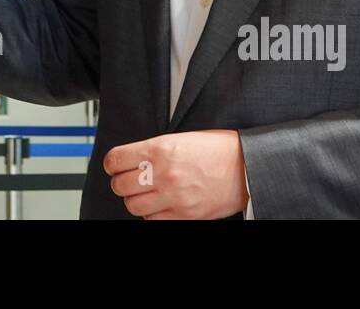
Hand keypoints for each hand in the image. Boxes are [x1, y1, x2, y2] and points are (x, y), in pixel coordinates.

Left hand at [103, 130, 248, 219]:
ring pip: (133, 206)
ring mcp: (173, 197)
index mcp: (160, 149)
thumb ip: (155, 150)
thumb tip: (133, 159)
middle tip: (129, 179)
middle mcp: (163, 174)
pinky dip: (152, 213)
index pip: (116, 160)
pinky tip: (159, 204)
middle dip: (121, 182)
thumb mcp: (182, 138)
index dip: (111, 163)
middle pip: (120, 185)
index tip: (114, 165)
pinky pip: (153, 220)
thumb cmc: (219, 150)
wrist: (247, 167)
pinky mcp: (184, 215)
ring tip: (144, 193)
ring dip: (135, 199)